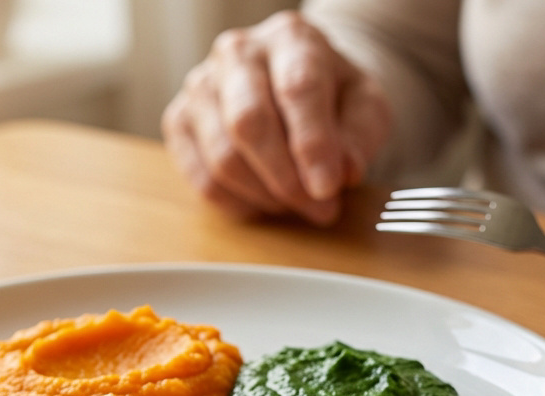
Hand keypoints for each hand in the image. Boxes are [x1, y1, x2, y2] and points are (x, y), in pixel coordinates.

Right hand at [161, 11, 391, 225]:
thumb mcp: (366, 108)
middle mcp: (237, 53)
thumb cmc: (334, 96)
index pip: (297, 88)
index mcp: (290, 38)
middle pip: (248, 122)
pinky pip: (201, 178)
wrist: (298, 84)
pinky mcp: (179, 120)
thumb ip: (358, 137)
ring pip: (222, 156)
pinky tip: (265, 203)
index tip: (329, 188)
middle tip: (319, 209)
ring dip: (264, 196)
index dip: (313, 145)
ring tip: (297, 205)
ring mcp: (201, 86)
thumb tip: (342, 173)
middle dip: (285, 179)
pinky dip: (237, 203)